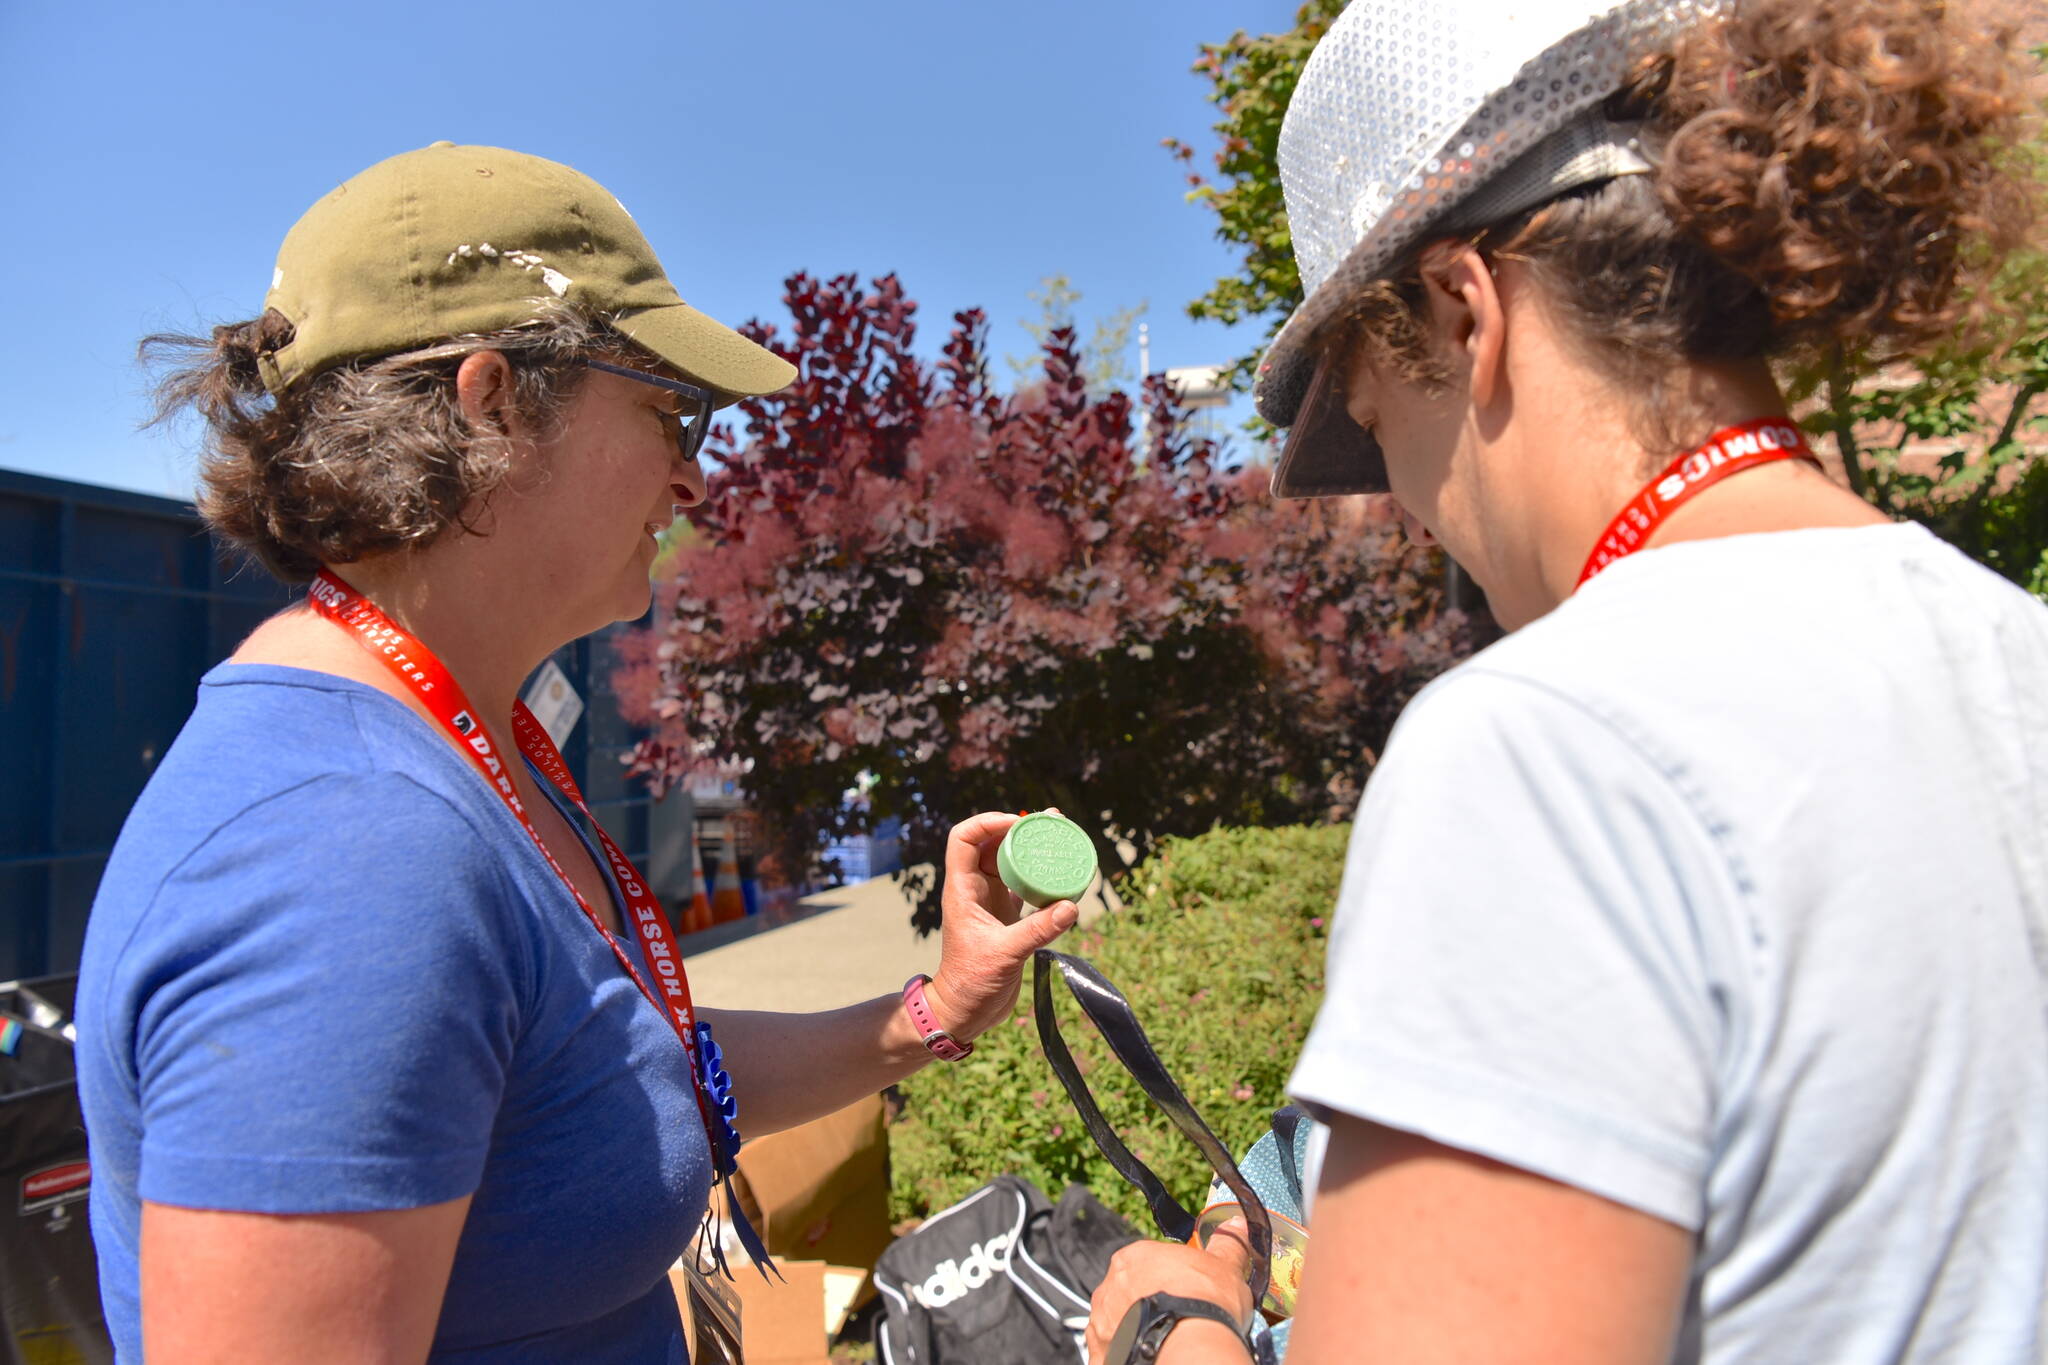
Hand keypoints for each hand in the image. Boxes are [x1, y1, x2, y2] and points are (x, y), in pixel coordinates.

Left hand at [924, 811, 1079, 1042]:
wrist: (965, 1011)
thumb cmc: (971, 983)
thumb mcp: (1004, 954)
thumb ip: (1037, 931)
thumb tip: (1072, 907)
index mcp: (963, 889)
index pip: (964, 839)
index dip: (987, 822)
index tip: (1017, 823)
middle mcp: (976, 889)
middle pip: (992, 844)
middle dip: (1019, 829)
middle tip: (1051, 822)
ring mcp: (992, 902)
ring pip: (1010, 863)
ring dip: (1031, 849)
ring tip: (1060, 836)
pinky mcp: (1008, 917)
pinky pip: (1025, 886)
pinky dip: (1042, 877)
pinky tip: (1063, 872)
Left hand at [1087, 1220, 1255, 1364]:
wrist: (1191, 1347)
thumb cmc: (1205, 1301)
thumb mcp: (1225, 1267)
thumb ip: (1226, 1245)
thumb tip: (1236, 1224)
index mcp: (1133, 1258)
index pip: (1146, 1263)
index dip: (1166, 1278)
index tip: (1184, 1291)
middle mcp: (1109, 1287)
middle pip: (1128, 1292)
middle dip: (1147, 1302)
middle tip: (1175, 1317)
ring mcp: (1101, 1323)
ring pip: (1118, 1324)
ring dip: (1135, 1329)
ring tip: (1165, 1340)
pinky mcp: (1102, 1354)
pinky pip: (1113, 1352)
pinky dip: (1127, 1354)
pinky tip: (1149, 1356)